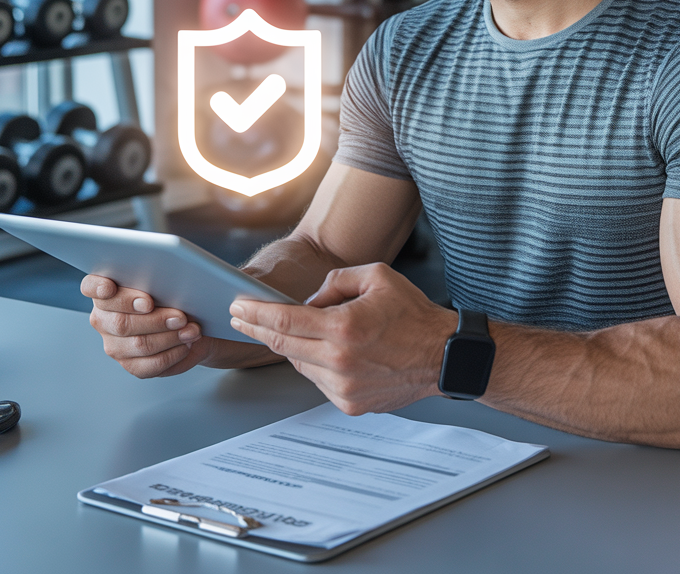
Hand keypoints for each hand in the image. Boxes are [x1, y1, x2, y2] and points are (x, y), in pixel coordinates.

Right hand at [81, 275, 272, 377]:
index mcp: (104, 290)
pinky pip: (148, 366)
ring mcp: (114, 344)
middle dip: (152, 318)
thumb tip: (174, 261)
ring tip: (191, 328)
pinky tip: (186, 344)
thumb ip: (164, 267)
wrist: (195, 316)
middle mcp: (103, 318)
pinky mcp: (131, 364)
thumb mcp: (174, 273)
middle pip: (118, 321)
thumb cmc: (179, 289)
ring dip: (167, 336)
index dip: (101, 288)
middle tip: (179, 314)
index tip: (121, 289)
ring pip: (136, 344)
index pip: (91, 286)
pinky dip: (171, 354)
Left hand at [228, 262, 457, 413]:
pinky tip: (330, 351)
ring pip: (299, 363)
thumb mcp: (376, 276)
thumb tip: (308, 299)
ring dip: (292, 346)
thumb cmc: (412, 313)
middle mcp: (340, 361)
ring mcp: (344, 387)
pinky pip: (318, 380)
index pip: (285, 321)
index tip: (237, 307)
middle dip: (258, 329)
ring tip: (303, 330)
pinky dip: (316, 363)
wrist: (442, 355)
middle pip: (282, 345)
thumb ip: (335, 280)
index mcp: (345, 327)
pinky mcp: (349, 404)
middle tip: (242, 317)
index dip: (255, 313)